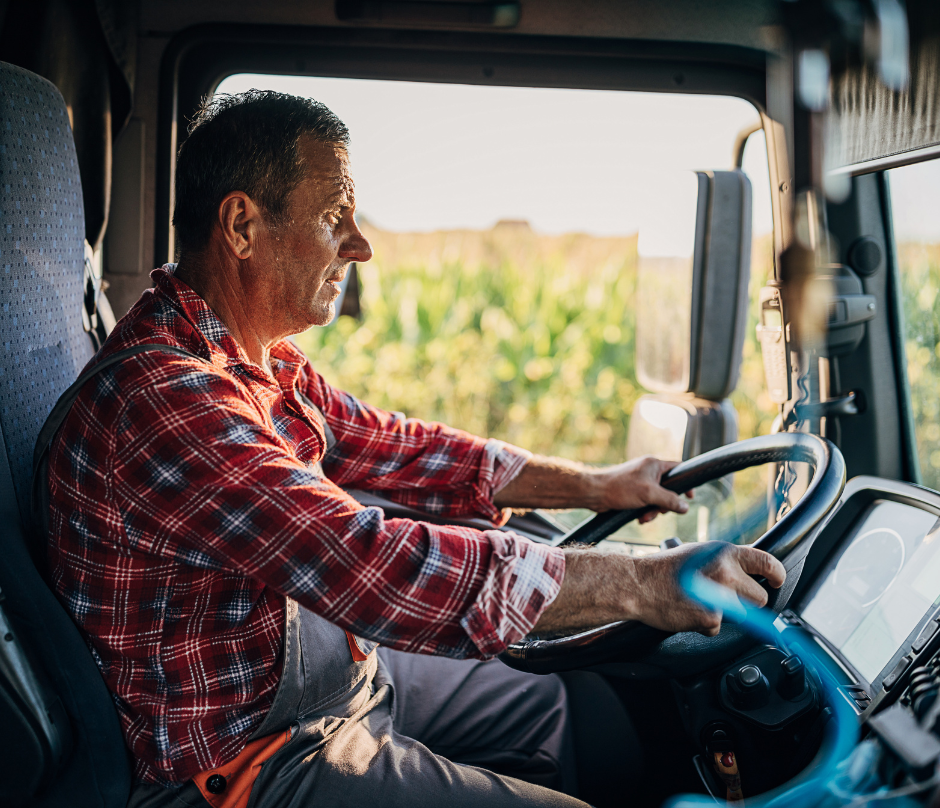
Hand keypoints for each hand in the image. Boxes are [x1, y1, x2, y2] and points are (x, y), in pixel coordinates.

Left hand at [591, 455, 692, 521]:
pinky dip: (645, 510)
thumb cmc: (620, 488)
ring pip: (656, 498)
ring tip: (644, 518)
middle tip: (659, 512)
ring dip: (653, 510)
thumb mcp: (649, 494)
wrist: (595, 493)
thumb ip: (670, 500)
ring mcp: (640, 481)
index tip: (690, 497)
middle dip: (664, 504)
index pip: (678, 469)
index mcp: (654, 464)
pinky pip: (646, 502)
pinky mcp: (632, 491)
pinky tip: (639, 517)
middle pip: (668, 488)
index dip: (686, 483)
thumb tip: (685, 507)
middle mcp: (648, 470)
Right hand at [628, 542, 785, 635]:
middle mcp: (726, 572)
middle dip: (747, 601)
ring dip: (725, 613)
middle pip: (760, 597)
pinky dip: (705, 624)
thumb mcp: (698, 553)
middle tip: (726, 598)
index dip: (777, 575)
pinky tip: (688, 611)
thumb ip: (724, 561)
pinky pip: (717, 627)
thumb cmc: (662, 568)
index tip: (777, 581)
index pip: (767, 563)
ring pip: (740, 614)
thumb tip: (745, 572)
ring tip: (699, 602)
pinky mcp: (710, 618)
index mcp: (724, 552)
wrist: (637, 584)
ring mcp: (719, 597)